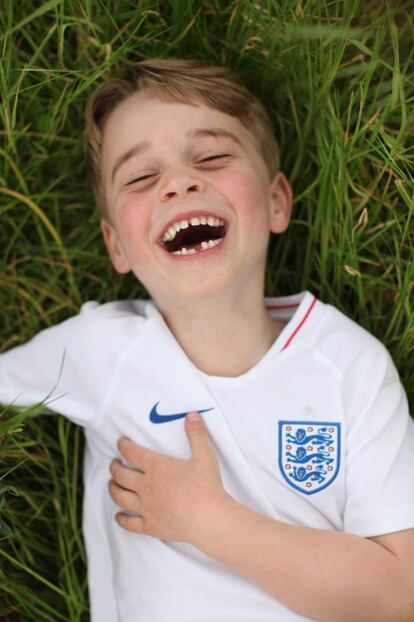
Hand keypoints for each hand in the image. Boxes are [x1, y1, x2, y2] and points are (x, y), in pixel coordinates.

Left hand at [108, 412, 230, 543]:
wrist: (209, 519)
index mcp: (157, 467)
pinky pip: (129, 523)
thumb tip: (192, 415)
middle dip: (114, 467)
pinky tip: (119, 515)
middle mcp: (146, 486)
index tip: (121, 442)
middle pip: (120, 475)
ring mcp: (146, 507)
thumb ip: (196, 434)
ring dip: (113, 489)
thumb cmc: (207, 486)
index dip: (123, 445)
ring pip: (119, 497)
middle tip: (114, 463)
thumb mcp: (205, 455)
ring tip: (112, 484)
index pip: (132, 453)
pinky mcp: (150, 526)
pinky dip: (121, 518)